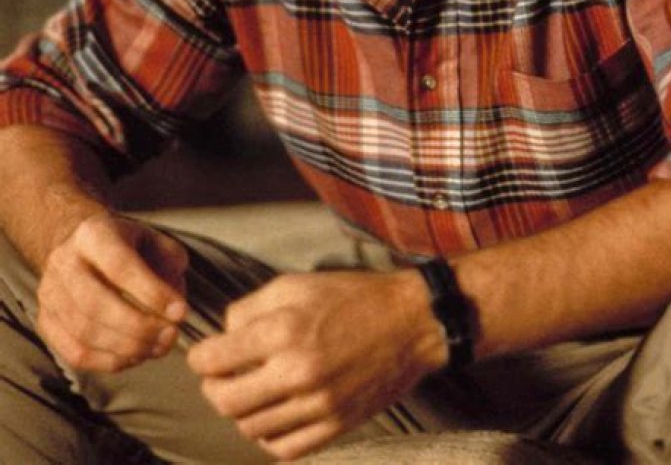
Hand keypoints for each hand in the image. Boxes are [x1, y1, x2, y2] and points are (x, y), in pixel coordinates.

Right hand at [37, 213, 187, 372]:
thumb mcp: (152, 238)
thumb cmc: (123, 246)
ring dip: (128, 348)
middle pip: (96, 304)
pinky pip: (75, 353)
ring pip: (85, 332)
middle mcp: (64, 262)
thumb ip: (170, 261)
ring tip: (159, 346)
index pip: (120, 266)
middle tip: (170, 334)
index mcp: (93, 234)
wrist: (80, 248)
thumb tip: (175, 297)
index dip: (152, 293)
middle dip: (139, 327)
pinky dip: (109, 362)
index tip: (180, 311)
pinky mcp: (46, 322)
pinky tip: (135, 356)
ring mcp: (50, 294)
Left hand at [187, 269, 445, 460]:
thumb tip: (223, 336)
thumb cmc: (351, 297)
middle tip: (221, 376)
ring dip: (242, 411)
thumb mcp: (294, 285)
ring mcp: (317, 405)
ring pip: (250, 428)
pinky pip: (283, 448)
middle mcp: (296, 372)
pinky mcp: (335, 426)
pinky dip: (269, 435)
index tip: (203, 356)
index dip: (199, 358)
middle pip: (225, 402)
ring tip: (252, 390)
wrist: (409, 322)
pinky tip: (274, 413)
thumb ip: (249, 309)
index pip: (213, 360)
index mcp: (283, 331)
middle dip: (214, 388)